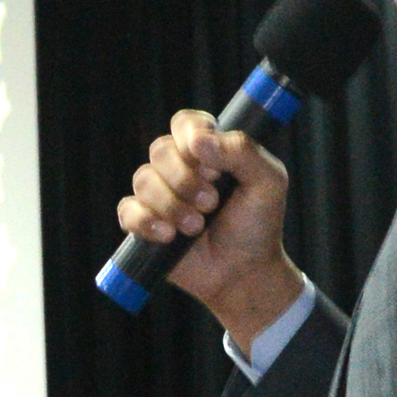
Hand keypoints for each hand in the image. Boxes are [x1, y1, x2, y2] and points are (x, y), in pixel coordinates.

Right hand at [119, 111, 305, 347]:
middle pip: (160, 150)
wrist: (244, 272)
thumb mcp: (268, 182)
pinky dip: (147, 222)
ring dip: (172, 205)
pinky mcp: (143, 223)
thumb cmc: (258, 225)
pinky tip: (169, 236)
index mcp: (209, 150)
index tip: (207, 160)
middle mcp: (180, 167)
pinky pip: (128, 210)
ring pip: (143, 180)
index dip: (191, 135)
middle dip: (185, 179)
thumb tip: (199, 142)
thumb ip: (243, 152)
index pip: (186, 123)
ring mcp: (159, 195)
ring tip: (196, 227)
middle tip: (211, 204)